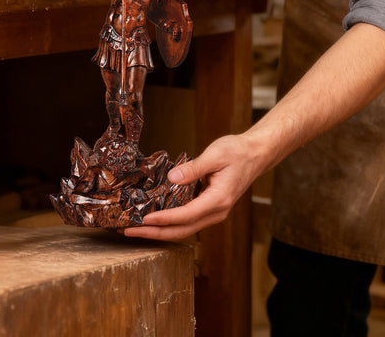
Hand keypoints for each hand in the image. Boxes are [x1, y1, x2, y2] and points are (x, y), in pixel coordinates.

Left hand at [123, 134, 258, 240]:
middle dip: (155, 233)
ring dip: (160, 231)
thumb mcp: (215, 155)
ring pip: (184, 228)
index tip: (144, 220)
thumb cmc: (237, 152)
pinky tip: (154, 218)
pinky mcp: (209, 208)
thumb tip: (172, 177)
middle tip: (129, 231)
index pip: (186, 215)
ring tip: (136, 228)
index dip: (164, 219)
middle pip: (182, 230)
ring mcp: (213, 212)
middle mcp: (216, 212)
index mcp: (218, 200)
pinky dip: (169, 222)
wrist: (255, 154)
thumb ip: (193, 168)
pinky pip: (187, 220)